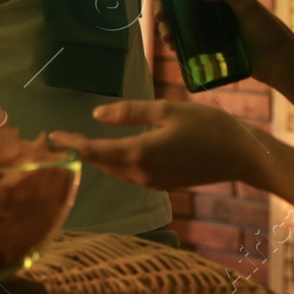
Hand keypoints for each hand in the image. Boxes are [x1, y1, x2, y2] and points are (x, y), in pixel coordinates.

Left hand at [49, 99, 265, 191]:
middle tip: (58, 137)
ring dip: (97, 157)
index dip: (70, 144)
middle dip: (79, 151)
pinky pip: (130, 173)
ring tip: (77, 142)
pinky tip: (111, 148)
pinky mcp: (163, 184)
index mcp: (139, 153)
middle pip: (101, 163)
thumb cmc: (208, 126)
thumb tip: (96, 115)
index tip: (51, 137)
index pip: (94, 152)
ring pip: (115, 170)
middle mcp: (141, 174)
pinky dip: (115, 161)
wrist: (242, 156)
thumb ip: (130, 112)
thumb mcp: (167, 109)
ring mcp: (153, 182)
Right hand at [141, 0, 293, 88]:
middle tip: (160, 19)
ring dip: (167, 28)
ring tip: (168, 38)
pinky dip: (176, 44)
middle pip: (176, 3)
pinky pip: (186, 42)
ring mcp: (209, 27)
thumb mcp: (248, 5)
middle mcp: (210, 6)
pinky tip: (173, 49)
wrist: (279, 62)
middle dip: (162, 9)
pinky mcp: (209, 46)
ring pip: (178, 23)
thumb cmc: (267, 29)